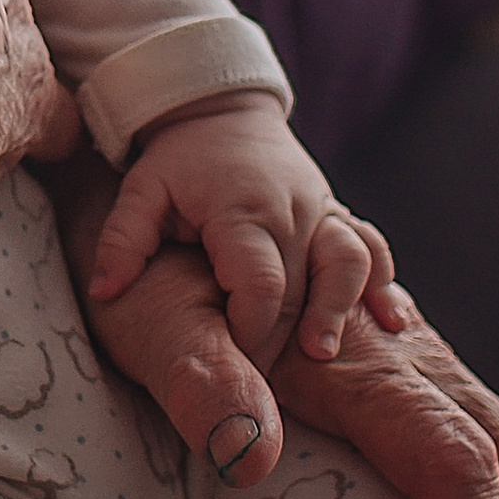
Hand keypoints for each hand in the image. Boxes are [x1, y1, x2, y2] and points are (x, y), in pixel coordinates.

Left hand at [59, 157, 498, 498]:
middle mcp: (400, 349)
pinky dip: (483, 490)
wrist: (154, 192)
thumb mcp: (152, 324)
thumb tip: (251, 457)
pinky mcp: (391, 350)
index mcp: (356, 357)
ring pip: (495, 433)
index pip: (456, 464)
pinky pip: (468, 421)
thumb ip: (199, 382)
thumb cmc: (146, 275)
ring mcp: (404, 346)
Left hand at [89, 91, 395, 360]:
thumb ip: (123, 240)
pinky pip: (372, 248)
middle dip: (286, 339)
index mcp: (243, 210)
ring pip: (349, 263)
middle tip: (267, 387)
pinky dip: (384, 284)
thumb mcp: (141, 190)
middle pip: (303, 286)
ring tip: (326, 354)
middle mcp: (292, 211)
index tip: (234, 359)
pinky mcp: (336, 216)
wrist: (223, 111)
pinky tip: (394, 323)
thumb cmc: (178, 159)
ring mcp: (321, 212)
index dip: (250, 327)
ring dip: (344, 310)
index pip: (260, 283)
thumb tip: (104, 292)